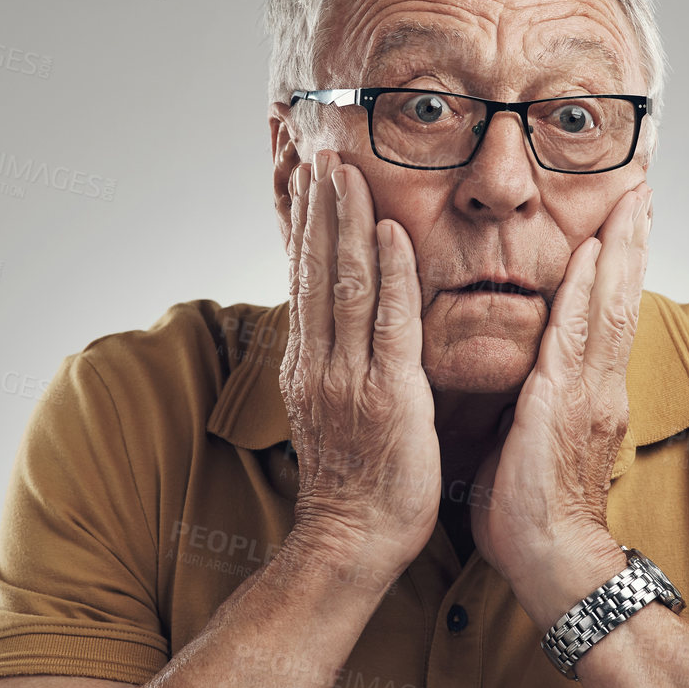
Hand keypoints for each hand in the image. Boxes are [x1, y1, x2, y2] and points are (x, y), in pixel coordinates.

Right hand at [279, 150, 439, 588]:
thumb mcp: (332, 409)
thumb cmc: (355, 482)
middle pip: (314, 268)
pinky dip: (389, 273)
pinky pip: (388, 322)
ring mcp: (348, 377)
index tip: (299, 172)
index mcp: (307, 363)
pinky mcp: (387, 395)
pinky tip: (388, 231)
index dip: (300, 221)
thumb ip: (335, 361)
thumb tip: (338, 324)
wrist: (352, 540)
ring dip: (345, 221)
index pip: (302, 276)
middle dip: (315, 204)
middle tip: (316, 146)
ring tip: (342, 168)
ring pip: (345, 283)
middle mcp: (319, 361)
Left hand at [469, 183, 652, 628]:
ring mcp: (588, 393)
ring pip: (609, 307)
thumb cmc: (533, 513)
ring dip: (619, 251)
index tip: (623, 226)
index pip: (606, 318)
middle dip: (630, 244)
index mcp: (589, 395)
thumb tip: (512, 381)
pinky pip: (576, 335)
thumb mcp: (529, 442)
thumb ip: (531, 404)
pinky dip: (586, 292)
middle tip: (640, 191)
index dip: (616, 270)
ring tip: (630, 204)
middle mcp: (599, 387)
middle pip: (621, 299)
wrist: (550, 560)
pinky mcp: (564, 404)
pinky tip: (591, 256)